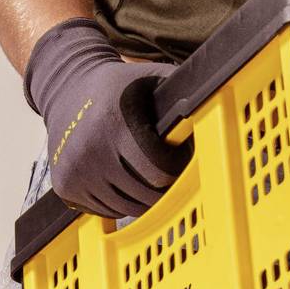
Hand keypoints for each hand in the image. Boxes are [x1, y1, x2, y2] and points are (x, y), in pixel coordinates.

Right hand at [23, 18, 186, 217]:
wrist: (66, 87)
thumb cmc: (119, 85)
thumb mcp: (151, 78)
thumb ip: (183, 93)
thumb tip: (224, 98)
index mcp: (114, 124)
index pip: (158, 171)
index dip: (176, 167)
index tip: (178, 156)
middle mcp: (90, 150)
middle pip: (145, 195)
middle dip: (163, 187)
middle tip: (167, 170)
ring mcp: (75, 171)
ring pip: (127, 208)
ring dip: (143, 198)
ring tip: (146, 175)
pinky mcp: (65, 186)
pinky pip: (106, 210)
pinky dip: (120, 202)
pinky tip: (123, 180)